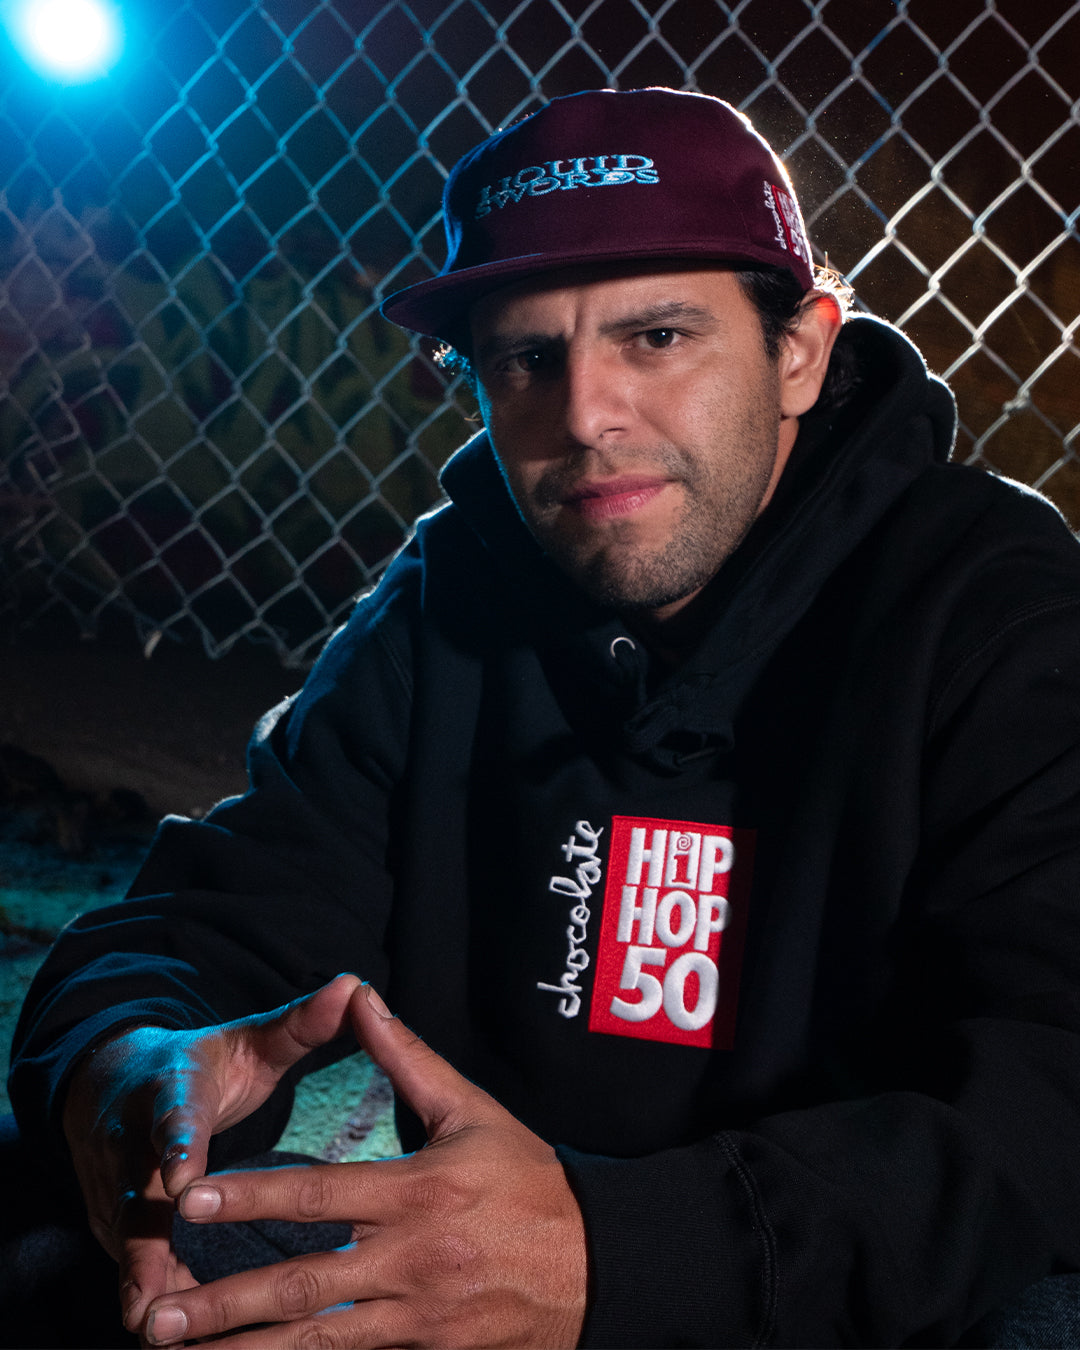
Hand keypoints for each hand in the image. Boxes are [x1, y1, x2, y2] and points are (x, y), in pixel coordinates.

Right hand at [61, 973, 362, 1334]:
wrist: (119, 1087)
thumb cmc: (203, 1068)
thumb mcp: (246, 1040)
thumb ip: (300, 1023)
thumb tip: (354, 986)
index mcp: (174, 1090)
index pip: (176, 1116)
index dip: (178, 1145)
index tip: (183, 1178)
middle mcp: (136, 1143)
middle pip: (138, 1197)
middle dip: (146, 1246)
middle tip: (155, 1295)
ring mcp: (121, 1190)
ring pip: (130, 1245)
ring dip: (146, 1288)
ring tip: (161, 1335)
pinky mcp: (121, 1227)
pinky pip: (137, 1269)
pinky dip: (154, 1301)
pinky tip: (180, 1343)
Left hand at [140, 983, 587, 1348]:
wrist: (595, 1263)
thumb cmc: (527, 1179)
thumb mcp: (471, 1111)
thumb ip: (408, 1059)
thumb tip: (361, 998)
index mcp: (419, 1191)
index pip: (317, 1196)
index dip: (249, 1198)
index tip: (189, 1200)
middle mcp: (413, 1257)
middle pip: (303, 1283)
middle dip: (224, 1303)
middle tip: (158, 1316)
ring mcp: (420, 1315)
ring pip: (318, 1341)